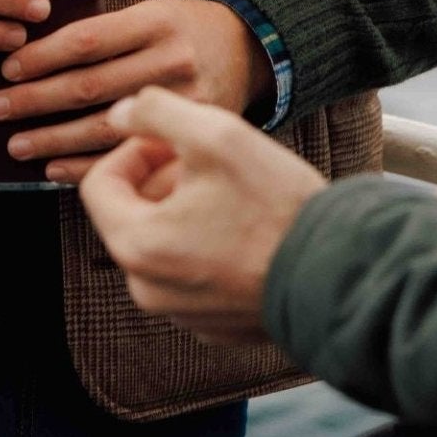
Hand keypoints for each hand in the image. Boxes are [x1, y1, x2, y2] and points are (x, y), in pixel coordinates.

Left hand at [0, 0, 276, 182]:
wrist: (251, 51)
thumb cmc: (186, 29)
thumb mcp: (153, 12)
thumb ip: (105, 31)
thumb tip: (34, 55)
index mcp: (157, 21)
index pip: (86, 40)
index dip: (42, 56)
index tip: (9, 68)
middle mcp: (172, 60)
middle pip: (89, 85)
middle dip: (36, 100)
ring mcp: (185, 102)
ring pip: (105, 126)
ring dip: (53, 138)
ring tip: (17, 143)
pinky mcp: (191, 136)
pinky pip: (129, 157)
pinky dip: (86, 165)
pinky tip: (55, 167)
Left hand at [79, 86, 325, 341]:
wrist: (337, 273)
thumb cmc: (277, 206)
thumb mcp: (216, 134)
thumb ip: (155, 112)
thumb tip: (119, 114)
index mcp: (137, 245)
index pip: (99, 184)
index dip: (133, 149)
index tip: (172, 141)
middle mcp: (148, 289)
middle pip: (132, 216)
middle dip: (162, 180)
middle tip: (208, 162)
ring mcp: (181, 313)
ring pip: (163, 246)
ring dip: (186, 211)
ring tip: (233, 193)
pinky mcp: (214, 324)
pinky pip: (193, 275)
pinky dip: (208, 248)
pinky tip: (248, 231)